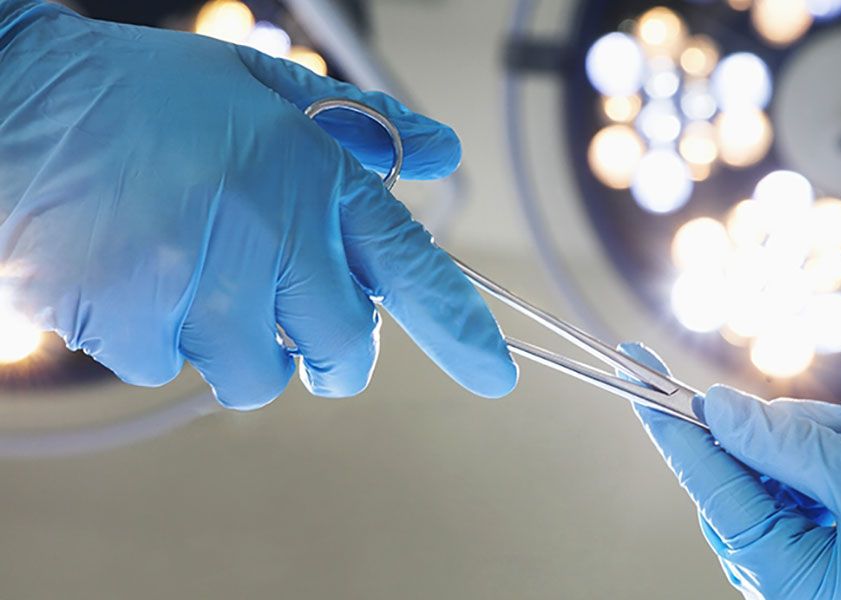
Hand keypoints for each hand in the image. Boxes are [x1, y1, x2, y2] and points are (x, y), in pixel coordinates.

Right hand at [0, 2, 516, 406]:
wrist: (15, 104)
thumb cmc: (145, 96)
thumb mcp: (264, 88)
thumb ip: (361, 128)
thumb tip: (436, 154)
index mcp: (312, 178)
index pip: (410, 269)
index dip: (461, 329)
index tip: (496, 374)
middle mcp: (270, 240)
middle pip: (343, 353)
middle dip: (335, 353)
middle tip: (302, 320)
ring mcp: (202, 290)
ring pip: (261, 376)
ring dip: (245, 345)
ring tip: (199, 276)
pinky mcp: (136, 327)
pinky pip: (176, 370)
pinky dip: (166, 339)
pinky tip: (138, 278)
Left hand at [617, 342, 840, 598]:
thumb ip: (787, 446)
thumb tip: (718, 406)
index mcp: (776, 571)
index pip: (705, 480)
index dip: (667, 420)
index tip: (633, 369)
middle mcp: (774, 569)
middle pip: (734, 468)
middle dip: (775, 433)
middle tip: (835, 429)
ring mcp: (794, 558)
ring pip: (764, 468)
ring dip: (807, 443)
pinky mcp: (816, 543)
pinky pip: (792, 482)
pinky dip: (819, 458)